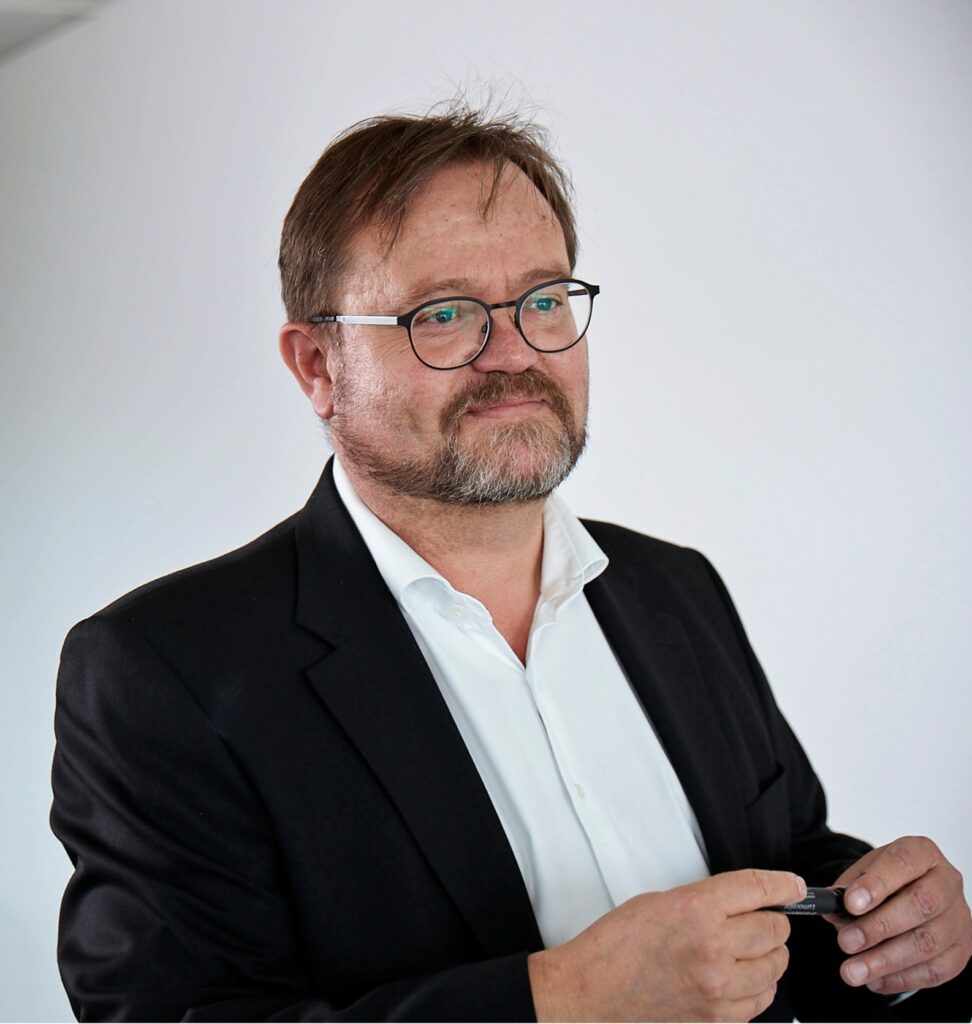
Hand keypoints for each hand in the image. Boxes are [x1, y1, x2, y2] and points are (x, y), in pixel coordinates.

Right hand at [528, 869, 805, 1021]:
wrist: (592, 991)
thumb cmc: (616, 945)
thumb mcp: (660, 901)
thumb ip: (706, 900)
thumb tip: (744, 902)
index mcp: (696, 909)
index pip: (758, 889)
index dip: (783, 884)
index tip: (793, 885)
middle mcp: (713, 948)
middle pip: (775, 929)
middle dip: (773, 920)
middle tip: (762, 918)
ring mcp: (718, 987)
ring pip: (774, 966)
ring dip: (769, 954)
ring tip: (751, 948)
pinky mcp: (718, 1017)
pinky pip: (761, 999)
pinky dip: (759, 985)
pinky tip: (743, 975)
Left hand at [827, 836, 971, 994]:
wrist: (912, 892)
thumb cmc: (888, 880)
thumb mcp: (865, 872)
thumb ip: (849, 889)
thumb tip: (834, 914)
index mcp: (922, 853)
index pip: (903, 863)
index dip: (877, 884)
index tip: (850, 903)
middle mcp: (946, 882)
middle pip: (920, 905)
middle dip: (879, 927)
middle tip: (846, 942)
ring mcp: (959, 918)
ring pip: (927, 943)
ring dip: (885, 960)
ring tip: (853, 970)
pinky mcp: (961, 950)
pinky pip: (935, 971)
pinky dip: (901, 978)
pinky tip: (875, 979)